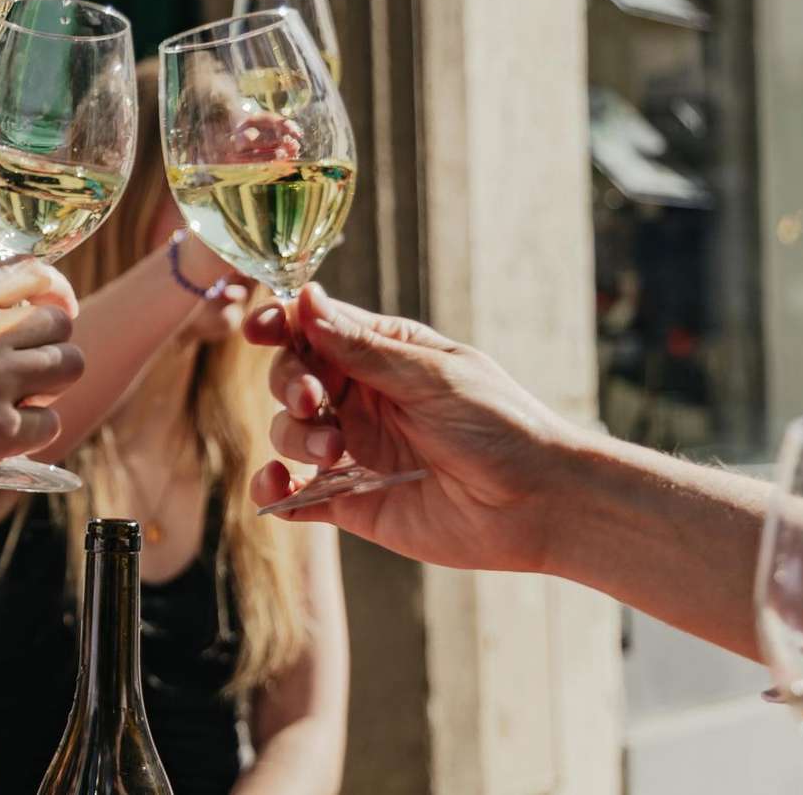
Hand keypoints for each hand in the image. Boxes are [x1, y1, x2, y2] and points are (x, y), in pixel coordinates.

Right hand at [0, 258, 85, 531]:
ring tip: (11, 407)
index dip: (52, 296)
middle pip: (60, 322)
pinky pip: (50, 423)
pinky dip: (28, 436)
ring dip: (48, 389)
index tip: (50, 318)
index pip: (35, 272)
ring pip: (69, 367)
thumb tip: (9, 315)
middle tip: (23, 377)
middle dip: (48, 349)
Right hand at [245, 284, 589, 573]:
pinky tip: (277, 488)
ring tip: (333, 452)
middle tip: (316, 401)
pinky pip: (294, 495)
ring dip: (294, 436)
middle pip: (292, 378)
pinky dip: (274, 490)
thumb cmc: (501, 426)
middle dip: (291, 383)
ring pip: (288, 432)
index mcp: (384, 357)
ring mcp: (354, 451)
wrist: (541, 503)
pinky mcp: (350, 502)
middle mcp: (362, 400)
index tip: (262, 329)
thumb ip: (363, 349)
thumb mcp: (432, 377)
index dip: (281, 325)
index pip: (316, 331)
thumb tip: (306, 300)